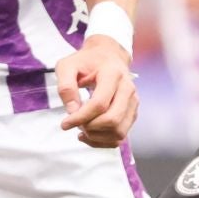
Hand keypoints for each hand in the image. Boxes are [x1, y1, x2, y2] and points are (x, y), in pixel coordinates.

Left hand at [55, 33, 138, 147]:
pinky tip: (90, 134)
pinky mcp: (132, 113)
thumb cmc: (86, 61)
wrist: (107, 56)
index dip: (80, 117)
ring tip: (82, 128)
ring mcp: (133, 102)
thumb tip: (72, 111)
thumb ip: (66, 86)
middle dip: (90, 128)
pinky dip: (104, 141)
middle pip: (113, 120)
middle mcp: (128, 89)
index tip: (65, 123)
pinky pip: (120, 136)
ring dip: (97, 136)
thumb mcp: (67, 66)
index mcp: (113, 74)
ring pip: (119, 132)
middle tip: (75, 124)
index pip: (99, 103)